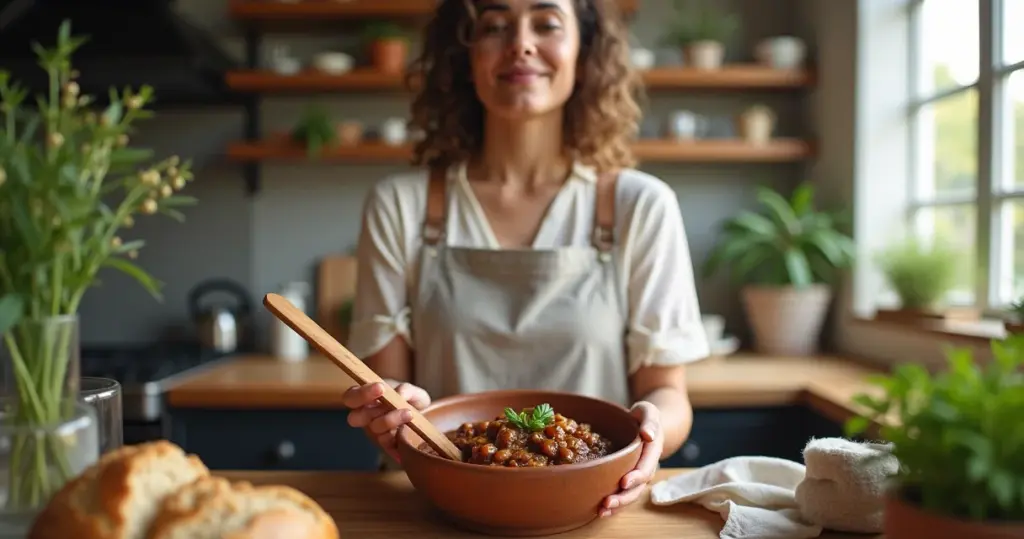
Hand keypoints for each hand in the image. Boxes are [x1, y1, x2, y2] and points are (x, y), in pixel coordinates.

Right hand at [342, 380, 430, 462]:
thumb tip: (399, 394)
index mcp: (367, 400)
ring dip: (390, 419)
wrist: (430, 421)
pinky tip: (408, 429)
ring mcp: (375, 433)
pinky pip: (385, 442)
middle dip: (369, 411)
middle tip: (390, 403)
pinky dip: (397, 434)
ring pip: (373, 428)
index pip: (352, 397)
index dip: (361, 393)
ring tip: (409, 413)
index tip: (380, 387)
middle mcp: (367, 418)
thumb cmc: (414, 403)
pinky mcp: (386, 446)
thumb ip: (406, 389)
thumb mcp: (414, 392)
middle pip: (354, 418)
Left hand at [600, 401, 661, 516]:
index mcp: (652, 452)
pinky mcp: (628, 479)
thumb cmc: (645, 416)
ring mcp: (638, 476)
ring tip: (601, 512)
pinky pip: (623, 494)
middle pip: (638, 488)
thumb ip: (650, 421)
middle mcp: (646, 468)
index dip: (636, 477)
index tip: (623, 482)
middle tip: (607, 503)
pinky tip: (600, 511)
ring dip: (617, 506)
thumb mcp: (649, 411)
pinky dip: (614, 505)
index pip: (646, 468)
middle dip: (623, 498)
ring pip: (630, 495)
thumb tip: (649, 436)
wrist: (645, 424)